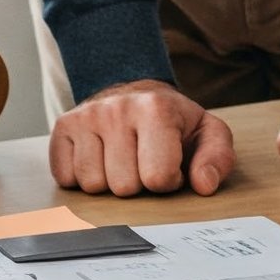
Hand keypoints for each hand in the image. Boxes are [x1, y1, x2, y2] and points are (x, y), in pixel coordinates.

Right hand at [49, 80, 234, 196]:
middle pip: (123, 186)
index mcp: (156, 108)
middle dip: (137, 183)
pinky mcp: (62, 127)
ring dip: (109, 181)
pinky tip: (99, 157)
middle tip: (143, 160)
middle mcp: (117, 108)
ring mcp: (86, 116)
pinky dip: (82, 177)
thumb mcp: (206, 133)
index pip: (157, 177)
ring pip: (92, 185)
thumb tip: (204, 184)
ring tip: (122, 157)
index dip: (167, 180)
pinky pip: (66, 179)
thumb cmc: (172, 122)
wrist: (135, 93)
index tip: (169, 164)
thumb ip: (217, 158)